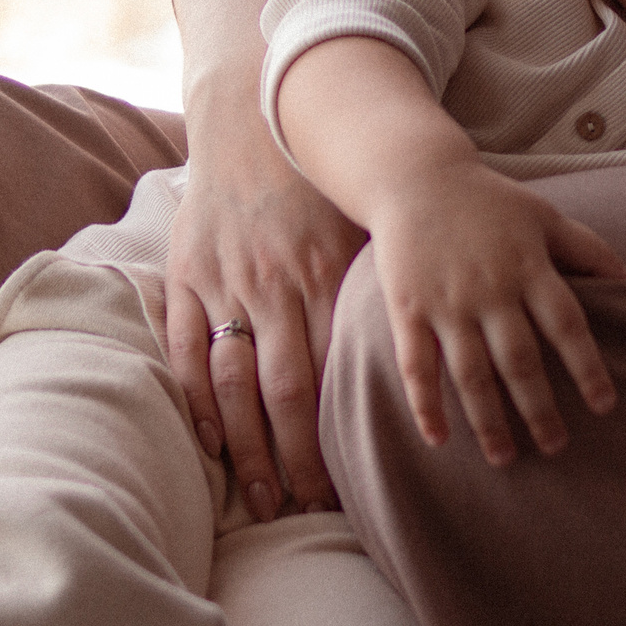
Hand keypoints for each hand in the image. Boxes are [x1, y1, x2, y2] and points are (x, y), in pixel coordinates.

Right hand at [163, 95, 363, 521]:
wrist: (250, 114)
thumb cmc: (318, 180)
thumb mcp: (361, 224)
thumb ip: (386, 284)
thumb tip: (440, 345)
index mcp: (325, 275)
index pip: (332, 377)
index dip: (335, 439)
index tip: (347, 492)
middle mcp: (274, 285)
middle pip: (284, 394)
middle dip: (295, 461)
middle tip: (308, 511)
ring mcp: (224, 282)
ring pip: (232, 382)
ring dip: (246, 448)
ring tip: (261, 499)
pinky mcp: (185, 273)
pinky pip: (184, 350)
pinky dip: (195, 400)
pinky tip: (211, 444)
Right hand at [367, 162, 625, 465]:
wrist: (414, 176)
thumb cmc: (489, 201)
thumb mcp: (545, 216)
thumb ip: (591, 251)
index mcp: (528, 267)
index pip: (566, 326)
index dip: (587, 367)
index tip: (604, 407)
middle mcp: (490, 288)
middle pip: (520, 360)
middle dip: (539, 409)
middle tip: (556, 448)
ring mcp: (446, 301)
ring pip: (471, 372)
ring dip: (488, 420)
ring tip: (505, 458)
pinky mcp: (407, 307)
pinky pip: (416, 364)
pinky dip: (425, 405)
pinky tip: (438, 440)